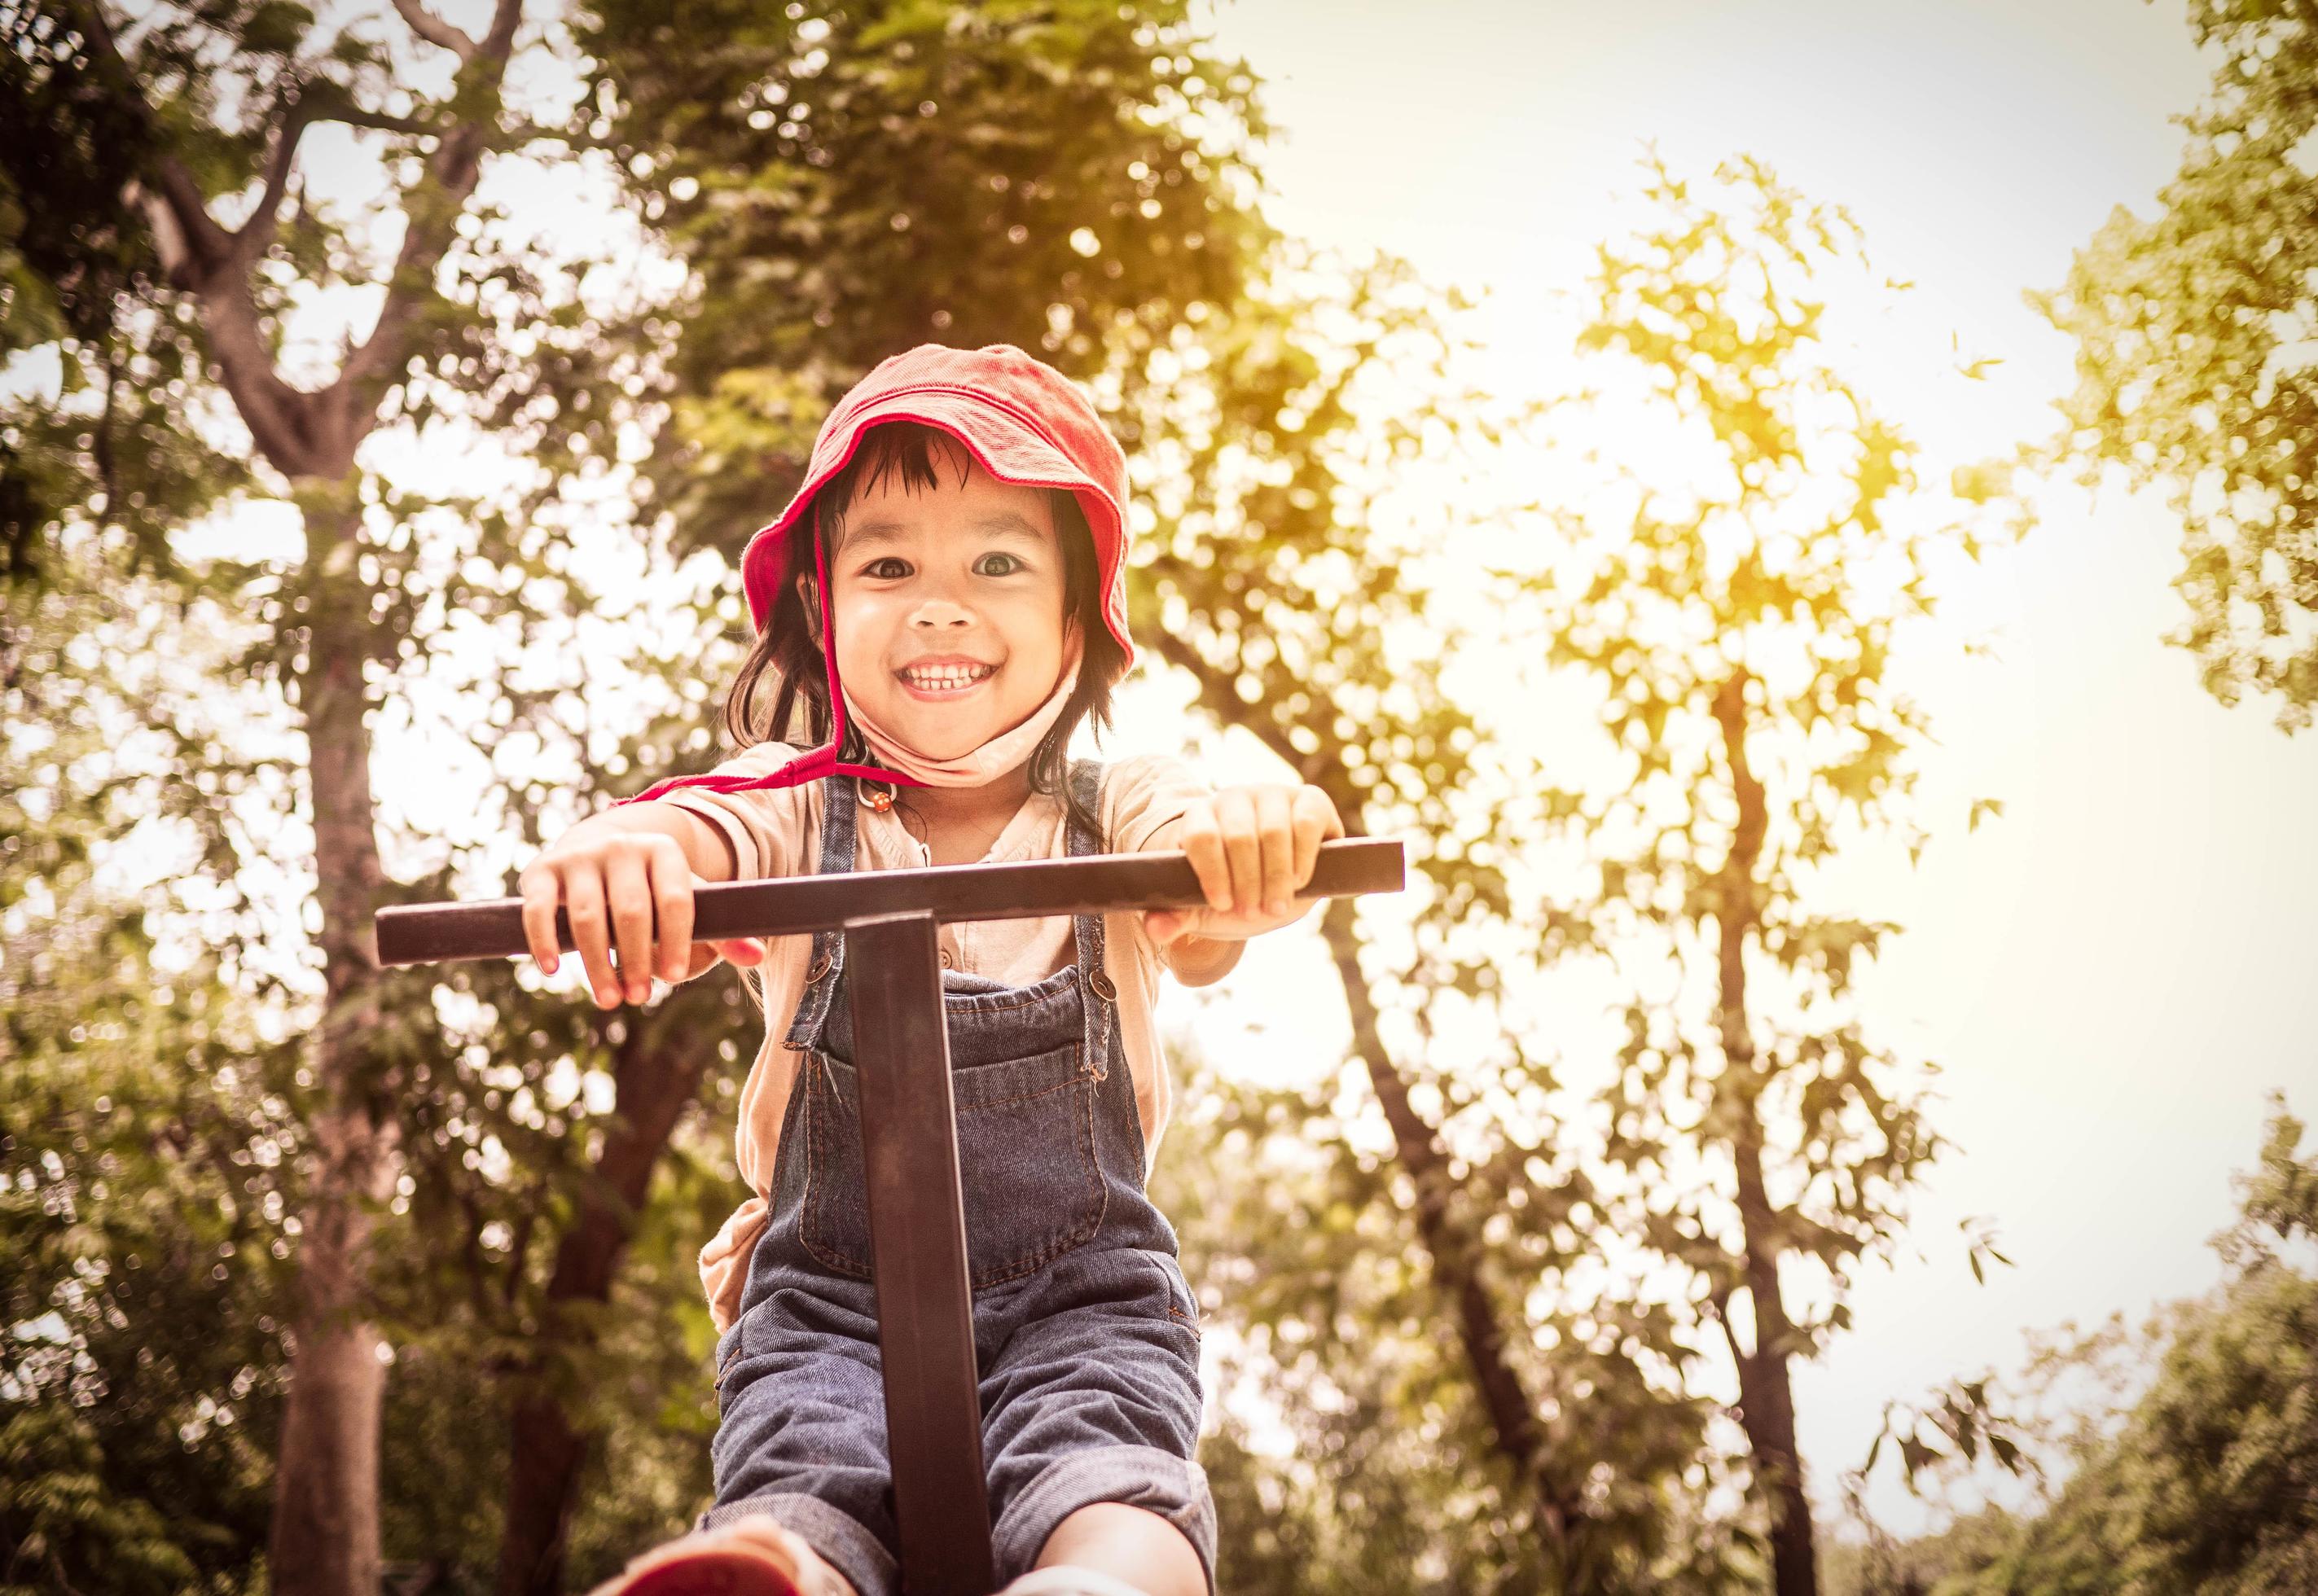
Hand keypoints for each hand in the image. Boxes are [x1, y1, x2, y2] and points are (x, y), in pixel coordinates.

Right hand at [517, 816, 763, 1007]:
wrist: (595, 847)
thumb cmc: (650, 887)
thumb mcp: (687, 899)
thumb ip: (719, 930)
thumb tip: (758, 955)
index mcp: (664, 851)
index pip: (675, 899)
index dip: (676, 941)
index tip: (674, 977)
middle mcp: (622, 848)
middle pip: (631, 912)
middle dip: (637, 960)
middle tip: (640, 998)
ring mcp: (580, 857)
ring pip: (586, 917)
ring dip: (597, 964)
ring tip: (610, 1000)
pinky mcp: (543, 870)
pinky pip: (540, 909)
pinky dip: (544, 941)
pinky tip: (552, 970)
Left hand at [1141, 783, 1344, 950]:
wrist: (1277, 885)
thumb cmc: (1233, 892)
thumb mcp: (1202, 908)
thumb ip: (1175, 917)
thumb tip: (1154, 928)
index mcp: (1200, 817)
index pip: (1201, 836)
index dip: (1212, 873)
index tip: (1223, 905)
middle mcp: (1234, 799)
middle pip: (1239, 836)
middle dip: (1247, 882)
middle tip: (1252, 913)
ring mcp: (1273, 794)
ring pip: (1273, 831)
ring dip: (1276, 877)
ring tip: (1275, 906)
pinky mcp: (1310, 799)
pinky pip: (1306, 822)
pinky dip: (1303, 857)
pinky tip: (1298, 881)